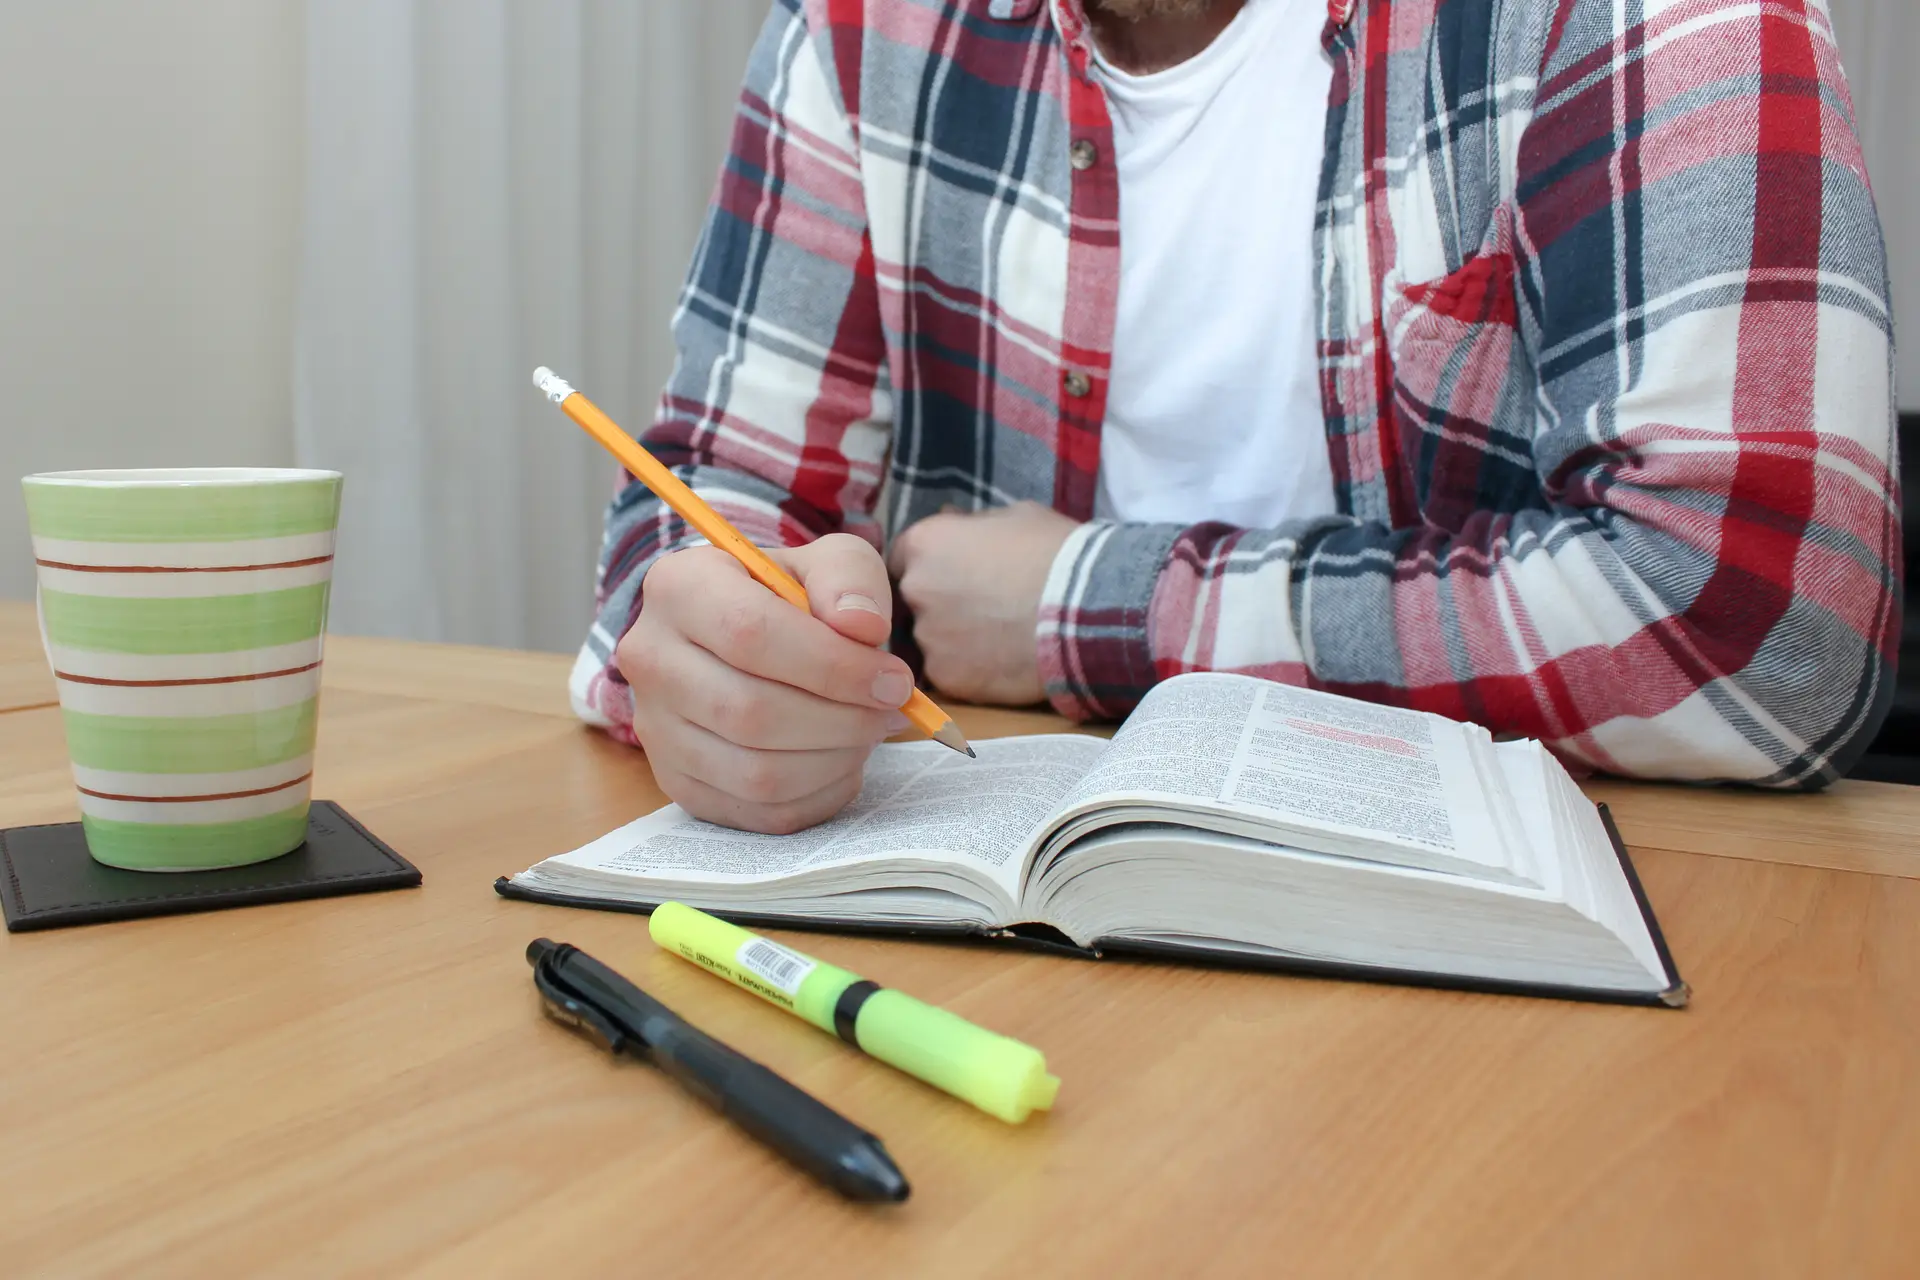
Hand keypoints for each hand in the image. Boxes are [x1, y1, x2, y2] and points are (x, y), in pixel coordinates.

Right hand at [618, 534, 911, 833]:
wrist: (749, 639)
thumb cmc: (793, 598)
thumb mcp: (830, 563)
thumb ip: (850, 579)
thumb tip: (863, 627)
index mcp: (679, 587)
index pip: (751, 633)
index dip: (833, 666)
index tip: (893, 679)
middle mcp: (649, 658)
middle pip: (749, 711)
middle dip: (841, 719)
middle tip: (890, 710)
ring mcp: (655, 728)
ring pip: (754, 772)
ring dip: (833, 759)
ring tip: (867, 731)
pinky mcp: (677, 782)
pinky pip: (758, 811)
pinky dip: (818, 795)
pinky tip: (841, 760)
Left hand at [889, 500, 1077, 705]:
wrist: (1087, 607)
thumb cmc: (1055, 552)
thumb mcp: (1014, 516)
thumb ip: (972, 525)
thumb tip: (953, 522)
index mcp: (924, 543)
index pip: (903, 557)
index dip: (930, 566)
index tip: (955, 575)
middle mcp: (915, 590)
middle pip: (914, 601)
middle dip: (941, 603)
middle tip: (983, 608)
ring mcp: (929, 637)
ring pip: (933, 640)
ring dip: (956, 639)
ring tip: (1000, 637)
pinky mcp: (949, 678)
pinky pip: (951, 673)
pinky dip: (972, 670)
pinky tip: (1004, 662)